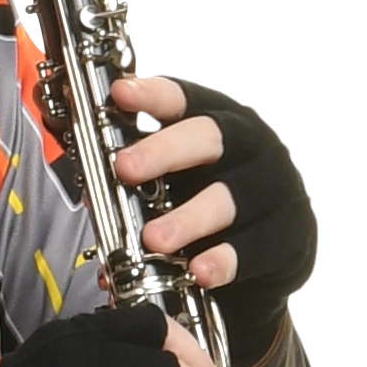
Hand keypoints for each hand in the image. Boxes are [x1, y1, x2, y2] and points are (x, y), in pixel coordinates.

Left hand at [108, 74, 319, 353]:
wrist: (273, 255)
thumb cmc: (209, 204)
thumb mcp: (176, 178)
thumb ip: (140, 167)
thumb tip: (76, 165)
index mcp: (220, 120)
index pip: (187, 97)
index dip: (153, 94)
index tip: (118, 94)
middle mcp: (252, 146)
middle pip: (211, 137)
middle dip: (165, 150)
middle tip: (125, 168)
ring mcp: (276, 189)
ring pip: (232, 197)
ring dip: (189, 217)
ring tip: (154, 239)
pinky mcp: (290, 235)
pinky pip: (258, 248)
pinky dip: (226, 260)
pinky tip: (201, 272)